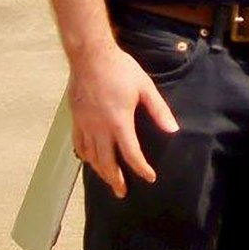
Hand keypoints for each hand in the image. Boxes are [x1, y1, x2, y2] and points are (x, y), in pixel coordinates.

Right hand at [68, 42, 178, 197]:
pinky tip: (89, 160)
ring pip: (91, 157)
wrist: (90, 56)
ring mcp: (85, 124)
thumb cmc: (120, 70)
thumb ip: (159, 110)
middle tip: (122, 193)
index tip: (149, 177)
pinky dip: (85, 156)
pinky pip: (78, 144)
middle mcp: (100, 128)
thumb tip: (173, 130)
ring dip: (100, 171)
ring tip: (108, 180)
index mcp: (119, 122)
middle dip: (115, 180)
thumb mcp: (145, 88)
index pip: (131, 154)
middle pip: (107, 162)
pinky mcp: (75, 118)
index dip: (141, 168)